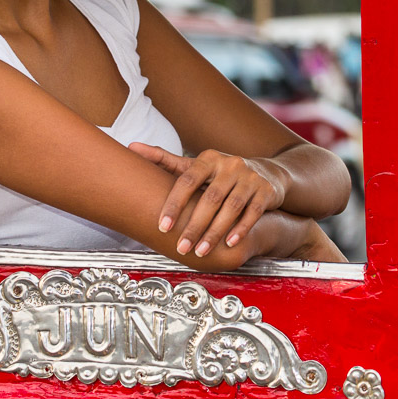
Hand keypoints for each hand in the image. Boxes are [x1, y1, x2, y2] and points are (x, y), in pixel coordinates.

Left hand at [128, 144, 286, 258]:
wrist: (266, 174)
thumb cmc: (221, 174)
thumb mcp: (195, 166)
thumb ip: (164, 159)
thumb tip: (131, 146)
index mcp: (209, 159)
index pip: (187, 180)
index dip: (174, 204)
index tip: (162, 227)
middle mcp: (230, 165)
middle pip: (210, 198)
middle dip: (194, 226)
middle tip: (181, 248)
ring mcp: (250, 178)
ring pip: (231, 207)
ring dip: (215, 232)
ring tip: (201, 252)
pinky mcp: (265, 191)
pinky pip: (252, 212)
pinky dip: (241, 229)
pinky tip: (229, 244)